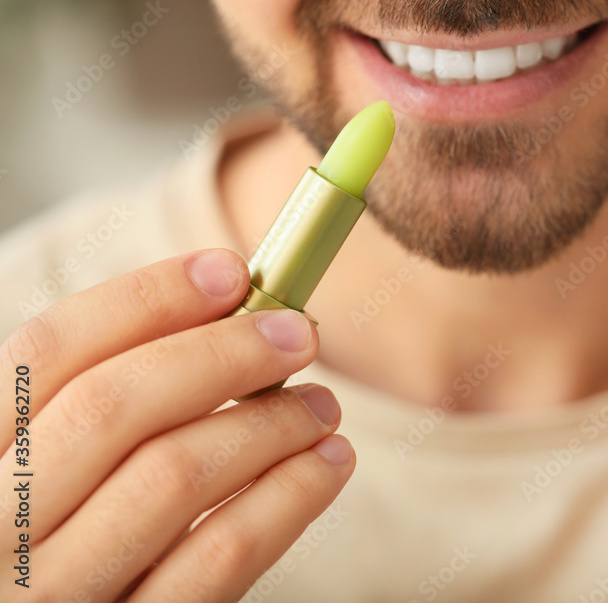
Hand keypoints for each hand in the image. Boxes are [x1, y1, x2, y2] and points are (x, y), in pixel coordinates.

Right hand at [0, 249, 354, 601]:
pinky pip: (219, 558)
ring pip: (174, 476)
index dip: (146, 299)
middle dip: (222, 354)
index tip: (231, 270)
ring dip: (270, 424)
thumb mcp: (46, 470)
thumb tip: (227, 308)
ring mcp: (54, 594)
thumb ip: (101, 405)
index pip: (46, 353)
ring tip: (323, 405)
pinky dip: (289, 497)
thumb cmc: (61, 541)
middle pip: (113, 406)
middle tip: (298, 334)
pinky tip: (329, 465)